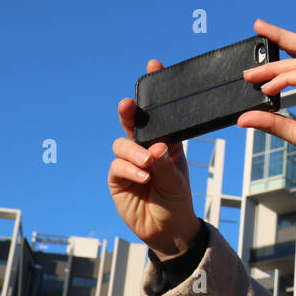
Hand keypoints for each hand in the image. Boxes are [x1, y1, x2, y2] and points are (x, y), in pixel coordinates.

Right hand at [110, 60, 202, 258]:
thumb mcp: (177, 179)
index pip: (159, 114)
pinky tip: (144, 177)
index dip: (154, 90)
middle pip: (133, 123)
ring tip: (149, 163)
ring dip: (135, 152)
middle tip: (129, 104)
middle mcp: (144, 148)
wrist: (169, 231)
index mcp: (164, 141)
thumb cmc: (178, 201)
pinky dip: (130, 170)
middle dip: (129, 112)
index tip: (154, 64)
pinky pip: (118, 167)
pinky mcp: (117, 179)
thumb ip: (166, 162)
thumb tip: (154, 147)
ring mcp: (129, 163)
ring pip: (122, 145)